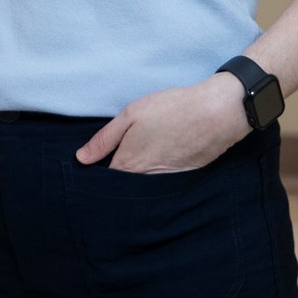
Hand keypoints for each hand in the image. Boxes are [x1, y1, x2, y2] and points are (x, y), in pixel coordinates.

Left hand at [75, 73, 250, 172]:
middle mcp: (145, 180)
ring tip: (141, 160)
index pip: (104, 181)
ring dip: (136, 182)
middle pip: (123, 188)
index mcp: (128, 164)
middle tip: (115, 165)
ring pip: (142, 188)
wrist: (216, 114)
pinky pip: (161, 186)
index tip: (93, 168)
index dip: (97, 174)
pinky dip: (156, 179)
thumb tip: (82, 158)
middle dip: (116, 182)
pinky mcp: (182, 181)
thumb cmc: (172, 109)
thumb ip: (104, 139)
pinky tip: (160, 161)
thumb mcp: (131, 114)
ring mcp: (165, 183)